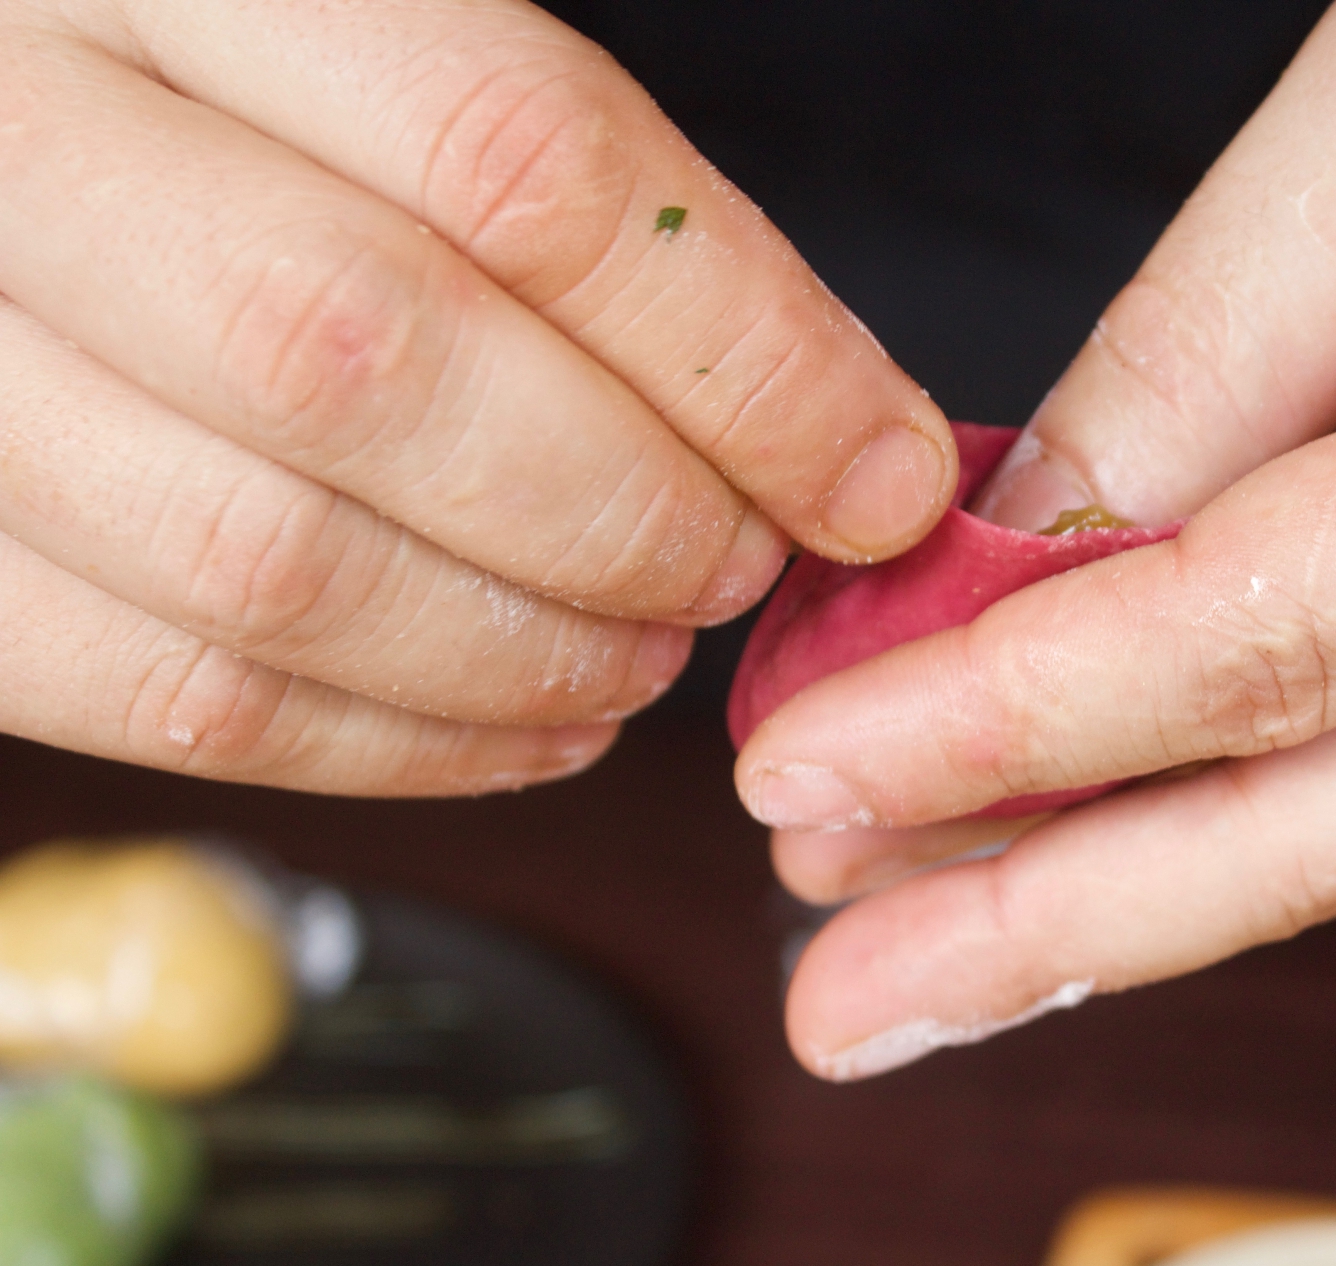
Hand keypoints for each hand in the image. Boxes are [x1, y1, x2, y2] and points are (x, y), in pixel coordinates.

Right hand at [0, 0, 955, 793]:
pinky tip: (525, 726)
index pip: (515, 158)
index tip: (873, 466)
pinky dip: (394, 747)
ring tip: (646, 654)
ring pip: (272, 564)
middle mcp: (13, 136)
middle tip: (742, 565)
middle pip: (377, 365)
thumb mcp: (375, 33)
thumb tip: (851, 436)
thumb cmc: (235, 82)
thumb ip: (581, 194)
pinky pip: (171, 696)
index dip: (742, 348)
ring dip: (528, 650)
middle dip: (628, 511)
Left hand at [736, 0, 1335, 1078]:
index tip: (807, 776)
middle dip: (1050, 928)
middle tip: (842, 1000)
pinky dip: (1232, 815)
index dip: (1008, 730)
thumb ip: (1202, 347)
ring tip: (912, 954)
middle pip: (1320, 826)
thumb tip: (1014, 555)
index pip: (1260, 647)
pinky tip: (1088, 852)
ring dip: (1123, 901)